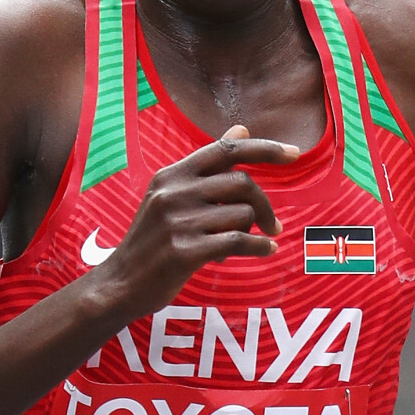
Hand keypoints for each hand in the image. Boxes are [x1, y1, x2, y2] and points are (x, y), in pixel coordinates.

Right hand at [93, 127, 299, 320]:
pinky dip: (259, 247)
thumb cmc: (152, 240)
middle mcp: (174, 192)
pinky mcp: (185, 251)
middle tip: (273, 225)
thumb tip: (242, 130)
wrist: (120, 284)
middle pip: (242, 184)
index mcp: (172, 175)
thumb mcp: (170, 195)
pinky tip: (266, 251)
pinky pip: (238, 241)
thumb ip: (207, 167)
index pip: (226, 150)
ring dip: (254, 232)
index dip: (265, 149)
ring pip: (243, 215)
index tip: (294, 154)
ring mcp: (178, 221)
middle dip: (265, 205)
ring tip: (245, 244)